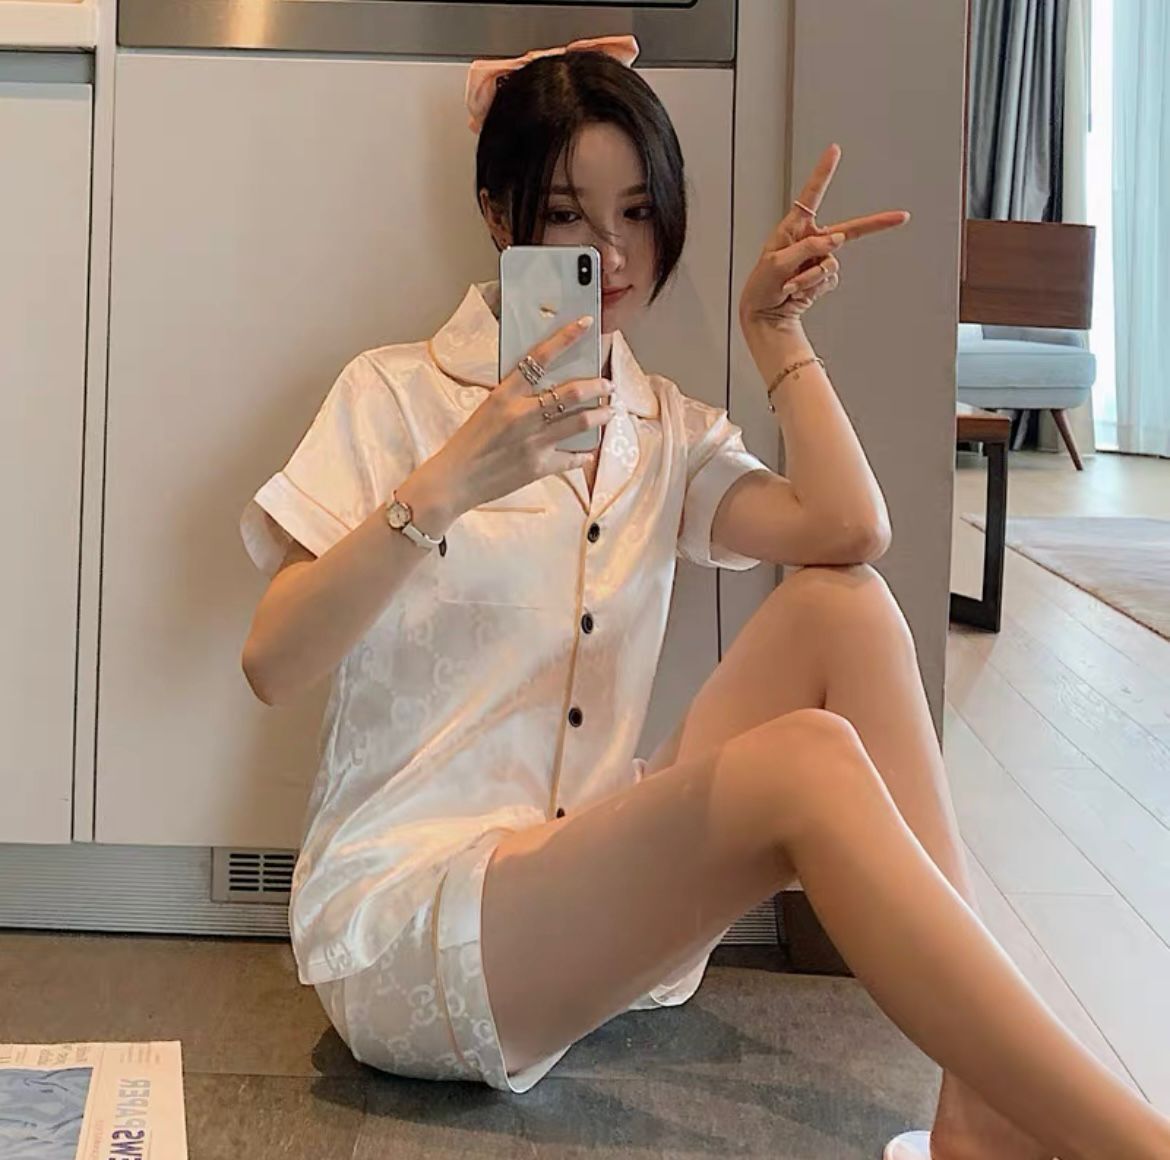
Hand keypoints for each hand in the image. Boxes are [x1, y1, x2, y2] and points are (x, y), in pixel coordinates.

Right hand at [436, 317, 614, 511]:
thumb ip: (514, 398)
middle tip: (608, 385)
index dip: (565, 338)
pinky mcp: (539, 467)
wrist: (453, 480)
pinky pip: (572, 458)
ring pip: (580, 422)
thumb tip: (545, 390)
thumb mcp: (487, 409)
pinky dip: (584, 453)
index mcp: (504, 395)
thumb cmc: (467, 443)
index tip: (585, 324)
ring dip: (601, 414)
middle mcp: (522, 415)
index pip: (539, 357)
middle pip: (572, 393)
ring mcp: (533, 442)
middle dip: (597, 386)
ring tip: (609, 410)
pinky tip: (589, 450)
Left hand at [738, 143, 910, 334]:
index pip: (812, 195)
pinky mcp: (823, 277)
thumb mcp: (777, 263)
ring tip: (789, 284)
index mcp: (794, 228)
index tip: (834, 150)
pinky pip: (829, 279)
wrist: (764, 313)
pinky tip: (796, 291)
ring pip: (831, 264)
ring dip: (809, 278)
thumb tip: (838, 239)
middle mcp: (811, 240)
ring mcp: (819, 259)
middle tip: (901, 217)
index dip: (824, 172)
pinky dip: (812, 287)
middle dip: (876, 224)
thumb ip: (807, 248)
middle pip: (849, 230)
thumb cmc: (761, 285)